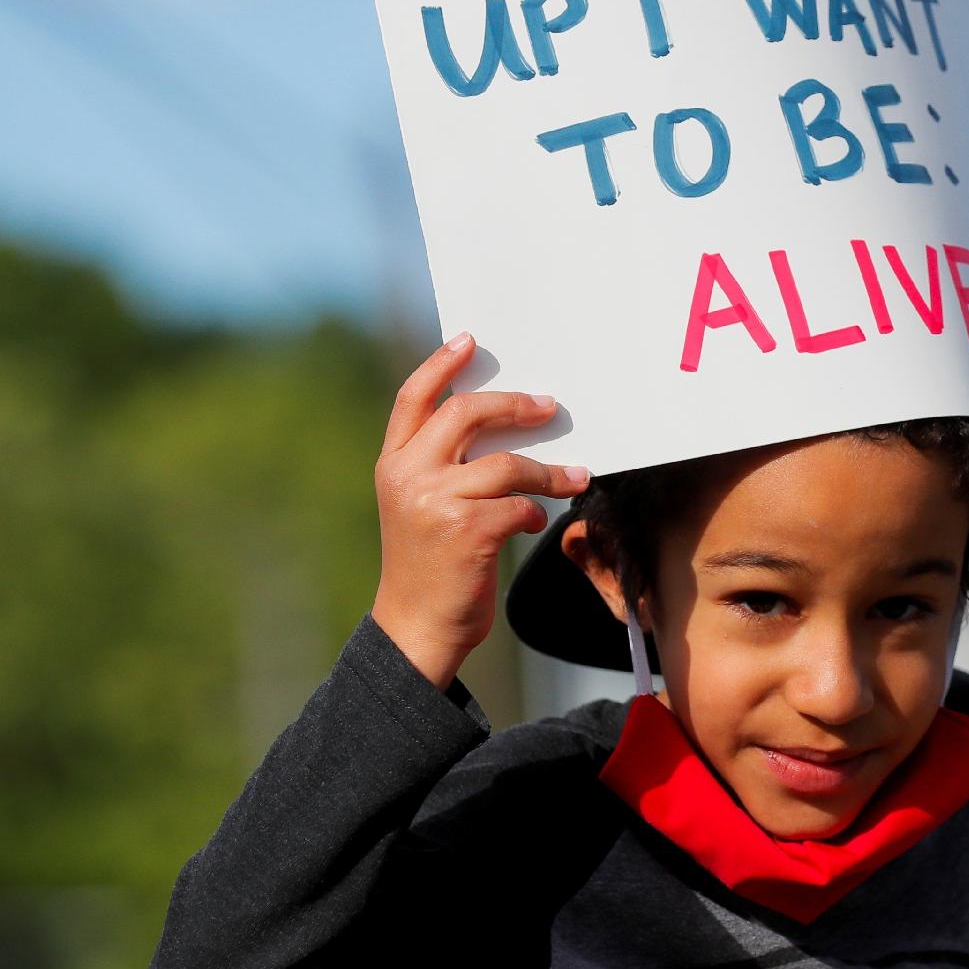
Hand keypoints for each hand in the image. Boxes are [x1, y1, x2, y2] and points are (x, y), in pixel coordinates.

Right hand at [371, 332, 589, 688]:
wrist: (417, 628)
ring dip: (549, 471)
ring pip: (507, 463)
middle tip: (549, 406)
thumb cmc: (430, 565)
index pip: (413, 399)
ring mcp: (436, 502)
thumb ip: (443, 465)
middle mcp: (408, 476)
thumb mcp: (419, 506)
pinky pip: (520, 504)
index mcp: (393, 465)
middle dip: (514, 404)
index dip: (440, 365)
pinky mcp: (467, 531)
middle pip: (466, 413)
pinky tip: (534, 523)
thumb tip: (505, 424)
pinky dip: (535, 512)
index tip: (469, 340)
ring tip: (575, 477)